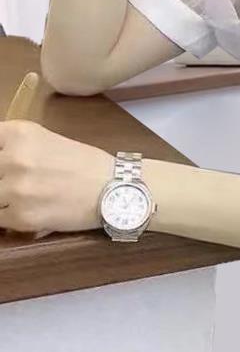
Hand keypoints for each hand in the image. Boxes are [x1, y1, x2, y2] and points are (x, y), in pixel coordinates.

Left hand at [0, 119, 113, 235]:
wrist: (117, 189)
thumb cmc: (86, 165)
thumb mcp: (46, 141)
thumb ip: (13, 146)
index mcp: (20, 133)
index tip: (4, 167)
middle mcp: (14, 157)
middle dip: (1, 180)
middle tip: (14, 184)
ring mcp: (16, 188)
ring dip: (4, 200)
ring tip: (26, 198)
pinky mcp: (22, 216)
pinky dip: (10, 218)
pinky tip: (29, 212)